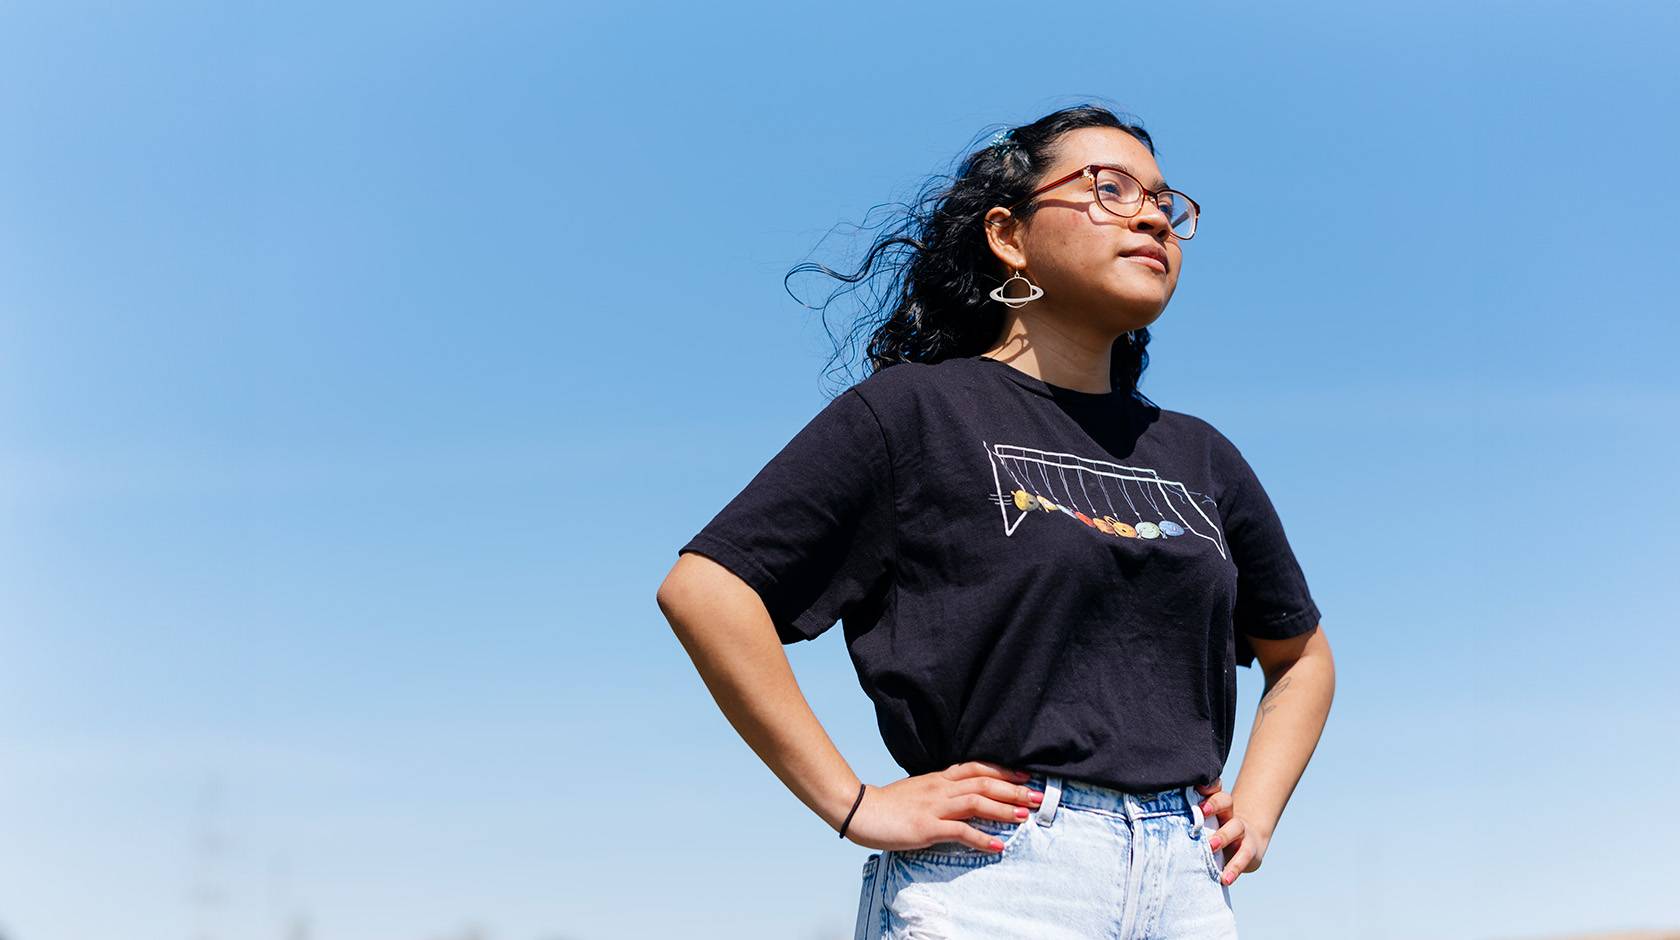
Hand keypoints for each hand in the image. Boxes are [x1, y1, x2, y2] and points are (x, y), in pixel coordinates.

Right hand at [843, 760, 1044, 852]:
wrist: (860, 811)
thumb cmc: (889, 804)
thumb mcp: (919, 790)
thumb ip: (940, 790)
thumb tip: (961, 794)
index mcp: (939, 778)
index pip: (977, 768)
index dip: (1003, 771)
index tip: (1025, 777)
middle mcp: (940, 788)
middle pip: (984, 782)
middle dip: (1013, 789)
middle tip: (1037, 797)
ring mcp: (934, 807)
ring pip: (976, 801)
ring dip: (1003, 809)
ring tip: (1024, 817)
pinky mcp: (927, 827)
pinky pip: (960, 831)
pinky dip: (981, 838)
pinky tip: (997, 845)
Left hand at [1193, 777, 1270, 886]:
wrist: (1247, 847)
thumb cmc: (1213, 835)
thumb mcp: (1201, 826)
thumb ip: (1184, 822)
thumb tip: (1153, 822)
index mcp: (1215, 805)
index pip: (1214, 789)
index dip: (1208, 785)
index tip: (1196, 787)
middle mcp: (1229, 814)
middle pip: (1226, 801)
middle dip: (1214, 805)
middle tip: (1201, 812)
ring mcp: (1241, 831)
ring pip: (1236, 827)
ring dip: (1223, 836)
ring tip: (1211, 846)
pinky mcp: (1250, 850)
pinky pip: (1244, 856)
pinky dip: (1234, 868)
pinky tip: (1225, 879)